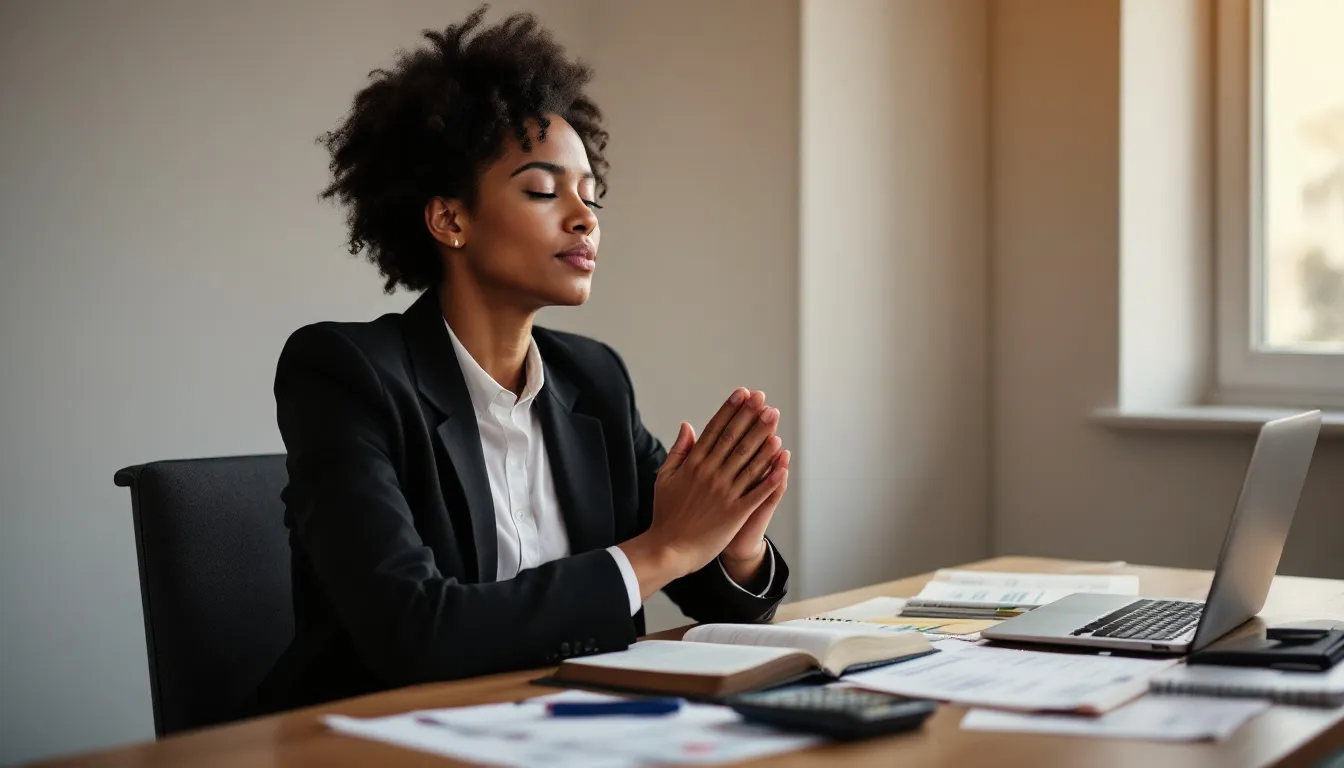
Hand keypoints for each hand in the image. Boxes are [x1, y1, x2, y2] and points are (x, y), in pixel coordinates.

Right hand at [619, 389, 787, 598]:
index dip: (730, 410)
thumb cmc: (666, 514)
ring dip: (763, 438)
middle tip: (764, 400)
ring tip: (774, 420)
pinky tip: (783, 462)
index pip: (715, 430)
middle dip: (750, 417)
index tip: (743, 394)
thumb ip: (678, 450)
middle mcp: (710, 474)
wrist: (669, 548)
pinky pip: (757, 491)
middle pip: (735, 439)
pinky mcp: (734, 512)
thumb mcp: (665, 477)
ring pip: (748, 461)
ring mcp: (724, 492)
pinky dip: (770, 477)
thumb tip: (688, 425)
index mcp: (693, 464)